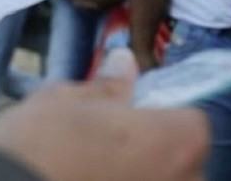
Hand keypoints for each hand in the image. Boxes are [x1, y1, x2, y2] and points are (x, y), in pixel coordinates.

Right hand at [0, 50, 207, 180]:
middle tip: (107, 144)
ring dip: (137, 174)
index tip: (129, 114)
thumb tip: (125, 62)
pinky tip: (86, 179)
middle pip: (183, 161)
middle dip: (153, 151)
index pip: (192, 121)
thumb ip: (107, 86)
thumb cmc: (39, 142)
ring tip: (92, 168)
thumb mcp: (66, 99)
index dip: (160, 115)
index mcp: (175, 141)